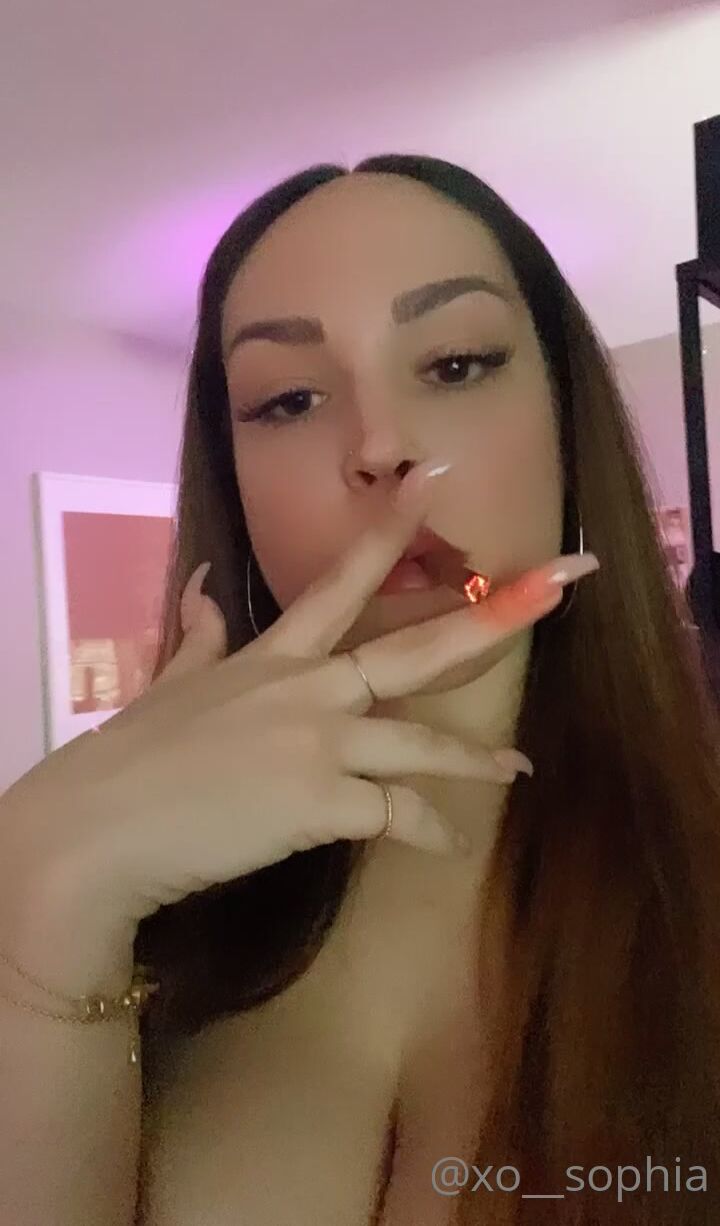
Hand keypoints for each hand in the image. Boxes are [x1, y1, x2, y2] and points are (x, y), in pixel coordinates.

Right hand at [1, 462, 598, 942]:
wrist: (99, 828)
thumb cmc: (129, 759)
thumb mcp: (168, 685)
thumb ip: (198, 634)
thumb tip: (201, 584)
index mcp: (273, 656)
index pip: (342, 577)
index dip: (390, 526)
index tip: (431, 477)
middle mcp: (309, 687)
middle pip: (417, 648)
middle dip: (497, 616)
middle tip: (563, 585)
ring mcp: (321, 743)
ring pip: (423, 742)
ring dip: (477, 758)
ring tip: (516, 770)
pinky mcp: (325, 804)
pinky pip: (399, 816)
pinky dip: (430, 833)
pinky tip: (450, 847)